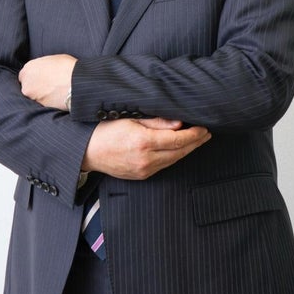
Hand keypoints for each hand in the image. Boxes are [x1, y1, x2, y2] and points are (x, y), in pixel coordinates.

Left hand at [19, 54, 76, 109]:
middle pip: (27, 87)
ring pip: (34, 97)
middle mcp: (27, 83)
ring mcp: (33, 97)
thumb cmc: (68, 68)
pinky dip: (48, 102)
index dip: (33, 77)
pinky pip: (42, 104)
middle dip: (36, 87)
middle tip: (48, 85)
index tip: (41, 78)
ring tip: (55, 92)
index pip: (24, 75)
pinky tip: (57, 98)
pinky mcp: (41, 107)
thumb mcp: (53, 59)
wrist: (77, 83)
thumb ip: (43, 66)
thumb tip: (44, 71)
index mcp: (28, 69)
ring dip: (41, 95)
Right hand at [82, 116, 210, 179]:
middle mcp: (146, 159)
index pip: (178, 140)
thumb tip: (179, 123)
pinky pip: (164, 166)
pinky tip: (180, 149)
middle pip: (180, 152)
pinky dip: (175, 157)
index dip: (194, 134)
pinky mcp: (141, 176)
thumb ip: (156, 121)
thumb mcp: (130, 118)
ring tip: (197, 140)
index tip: (204, 128)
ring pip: (174, 160)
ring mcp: (144, 170)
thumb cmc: (106, 129)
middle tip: (207, 134)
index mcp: (144, 142)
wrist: (87, 151)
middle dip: (196, 143)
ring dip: (187, 150)